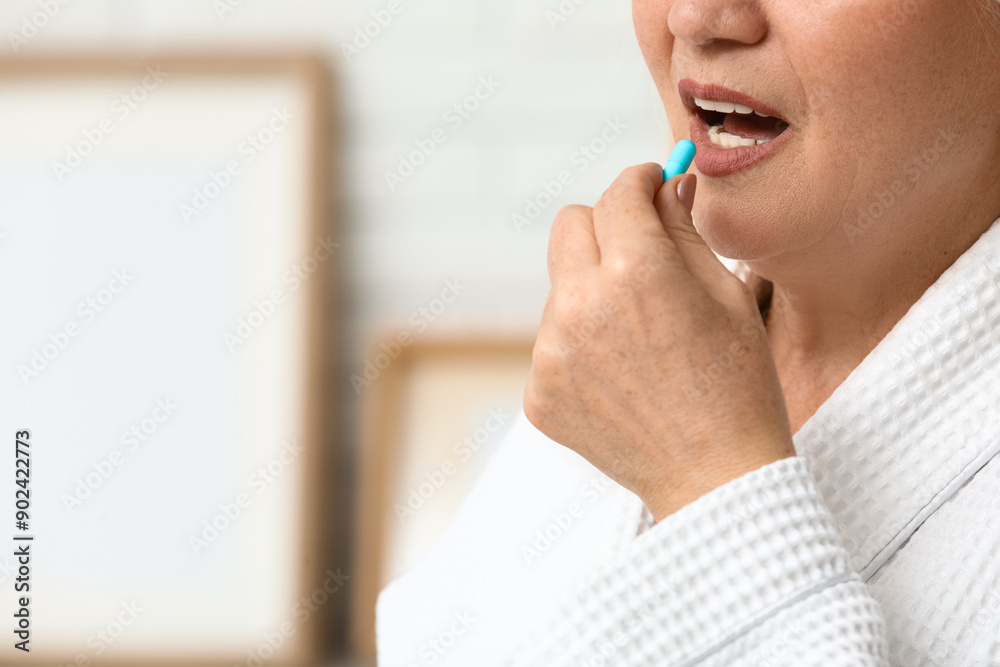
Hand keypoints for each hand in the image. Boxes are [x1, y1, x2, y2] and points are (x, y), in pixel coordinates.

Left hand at [523, 163, 794, 520]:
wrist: (718, 478)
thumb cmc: (738, 386)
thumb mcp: (725, 295)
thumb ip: (682, 231)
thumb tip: (664, 187)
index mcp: (635, 272)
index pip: (618, 195)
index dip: (640, 183)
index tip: (650, 187)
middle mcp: (580, 306)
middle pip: (568, 227)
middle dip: (604, 228)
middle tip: (640, 254)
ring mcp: (551, 353)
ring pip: (560, 288)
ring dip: (592, 293)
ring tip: (640, 339)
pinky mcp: (539, 392)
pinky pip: (552, 343)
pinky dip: (581, 347)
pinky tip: (622, 377)